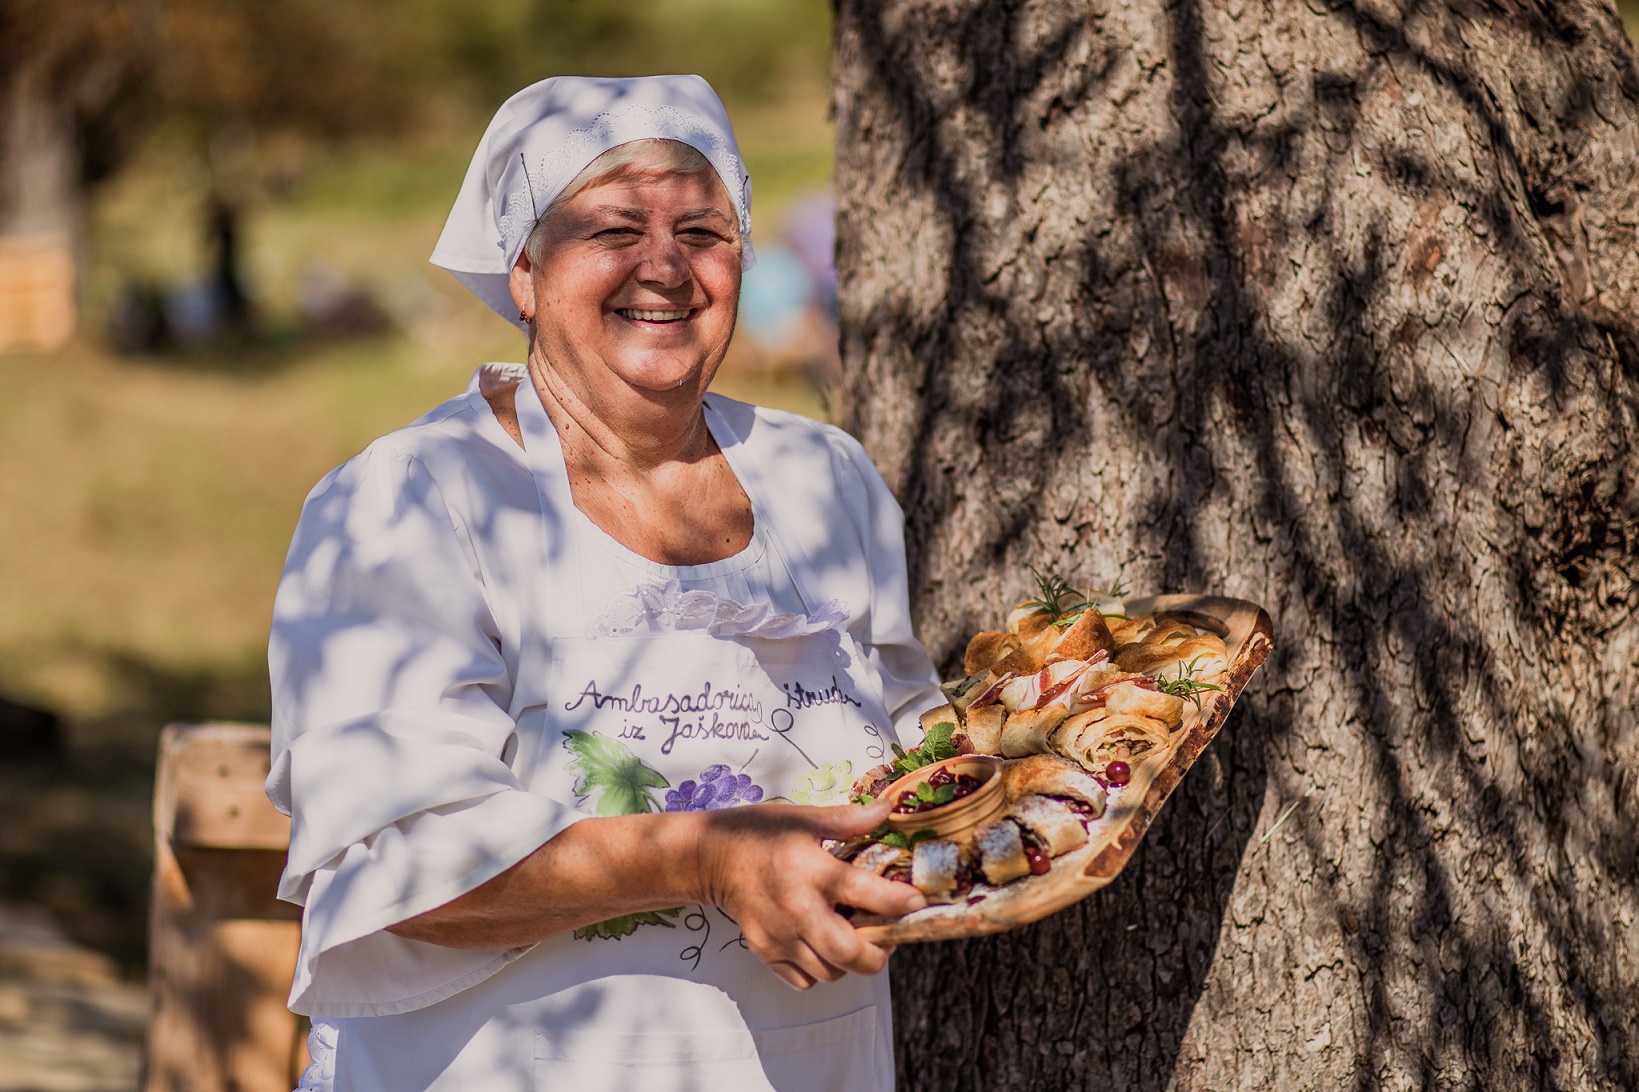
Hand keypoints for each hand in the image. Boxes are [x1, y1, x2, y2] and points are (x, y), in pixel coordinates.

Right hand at [693, 797, 925, 989]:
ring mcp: (779, 936)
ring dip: (849, 961)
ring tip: (853, 936)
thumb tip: (886, 810)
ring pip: (830, 972)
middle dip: (879, 953)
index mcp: (809, 870)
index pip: (863, 893)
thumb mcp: (803, 818)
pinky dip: (821, 969)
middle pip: (849, 953)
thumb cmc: (760, 833)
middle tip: (887, 936)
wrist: (710, 857)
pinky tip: (822, 943)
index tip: (916, 902)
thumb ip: (847, 820)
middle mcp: (796, 909)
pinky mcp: (766, 952)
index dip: (897, 901)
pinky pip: (804, 979)